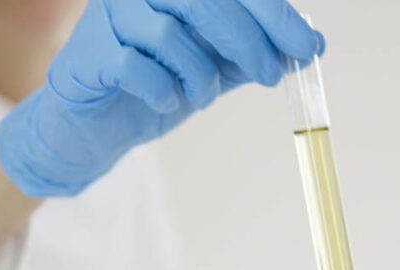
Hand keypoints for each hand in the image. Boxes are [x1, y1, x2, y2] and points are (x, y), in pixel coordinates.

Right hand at [0, 0, 323, 197]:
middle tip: (273, 76)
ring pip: (170, 35)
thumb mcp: (216, 66)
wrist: (94, 127)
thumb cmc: (155, 85)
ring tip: (203, 96)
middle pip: (206, 0)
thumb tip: (313, 44)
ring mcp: (107, 16)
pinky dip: (163, 93)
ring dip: (201, 76)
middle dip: (250, 41)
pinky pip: (136, 69)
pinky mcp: (86, 55)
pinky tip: (166, 101)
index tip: (309, 47)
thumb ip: (256, 53)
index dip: (275, 14)